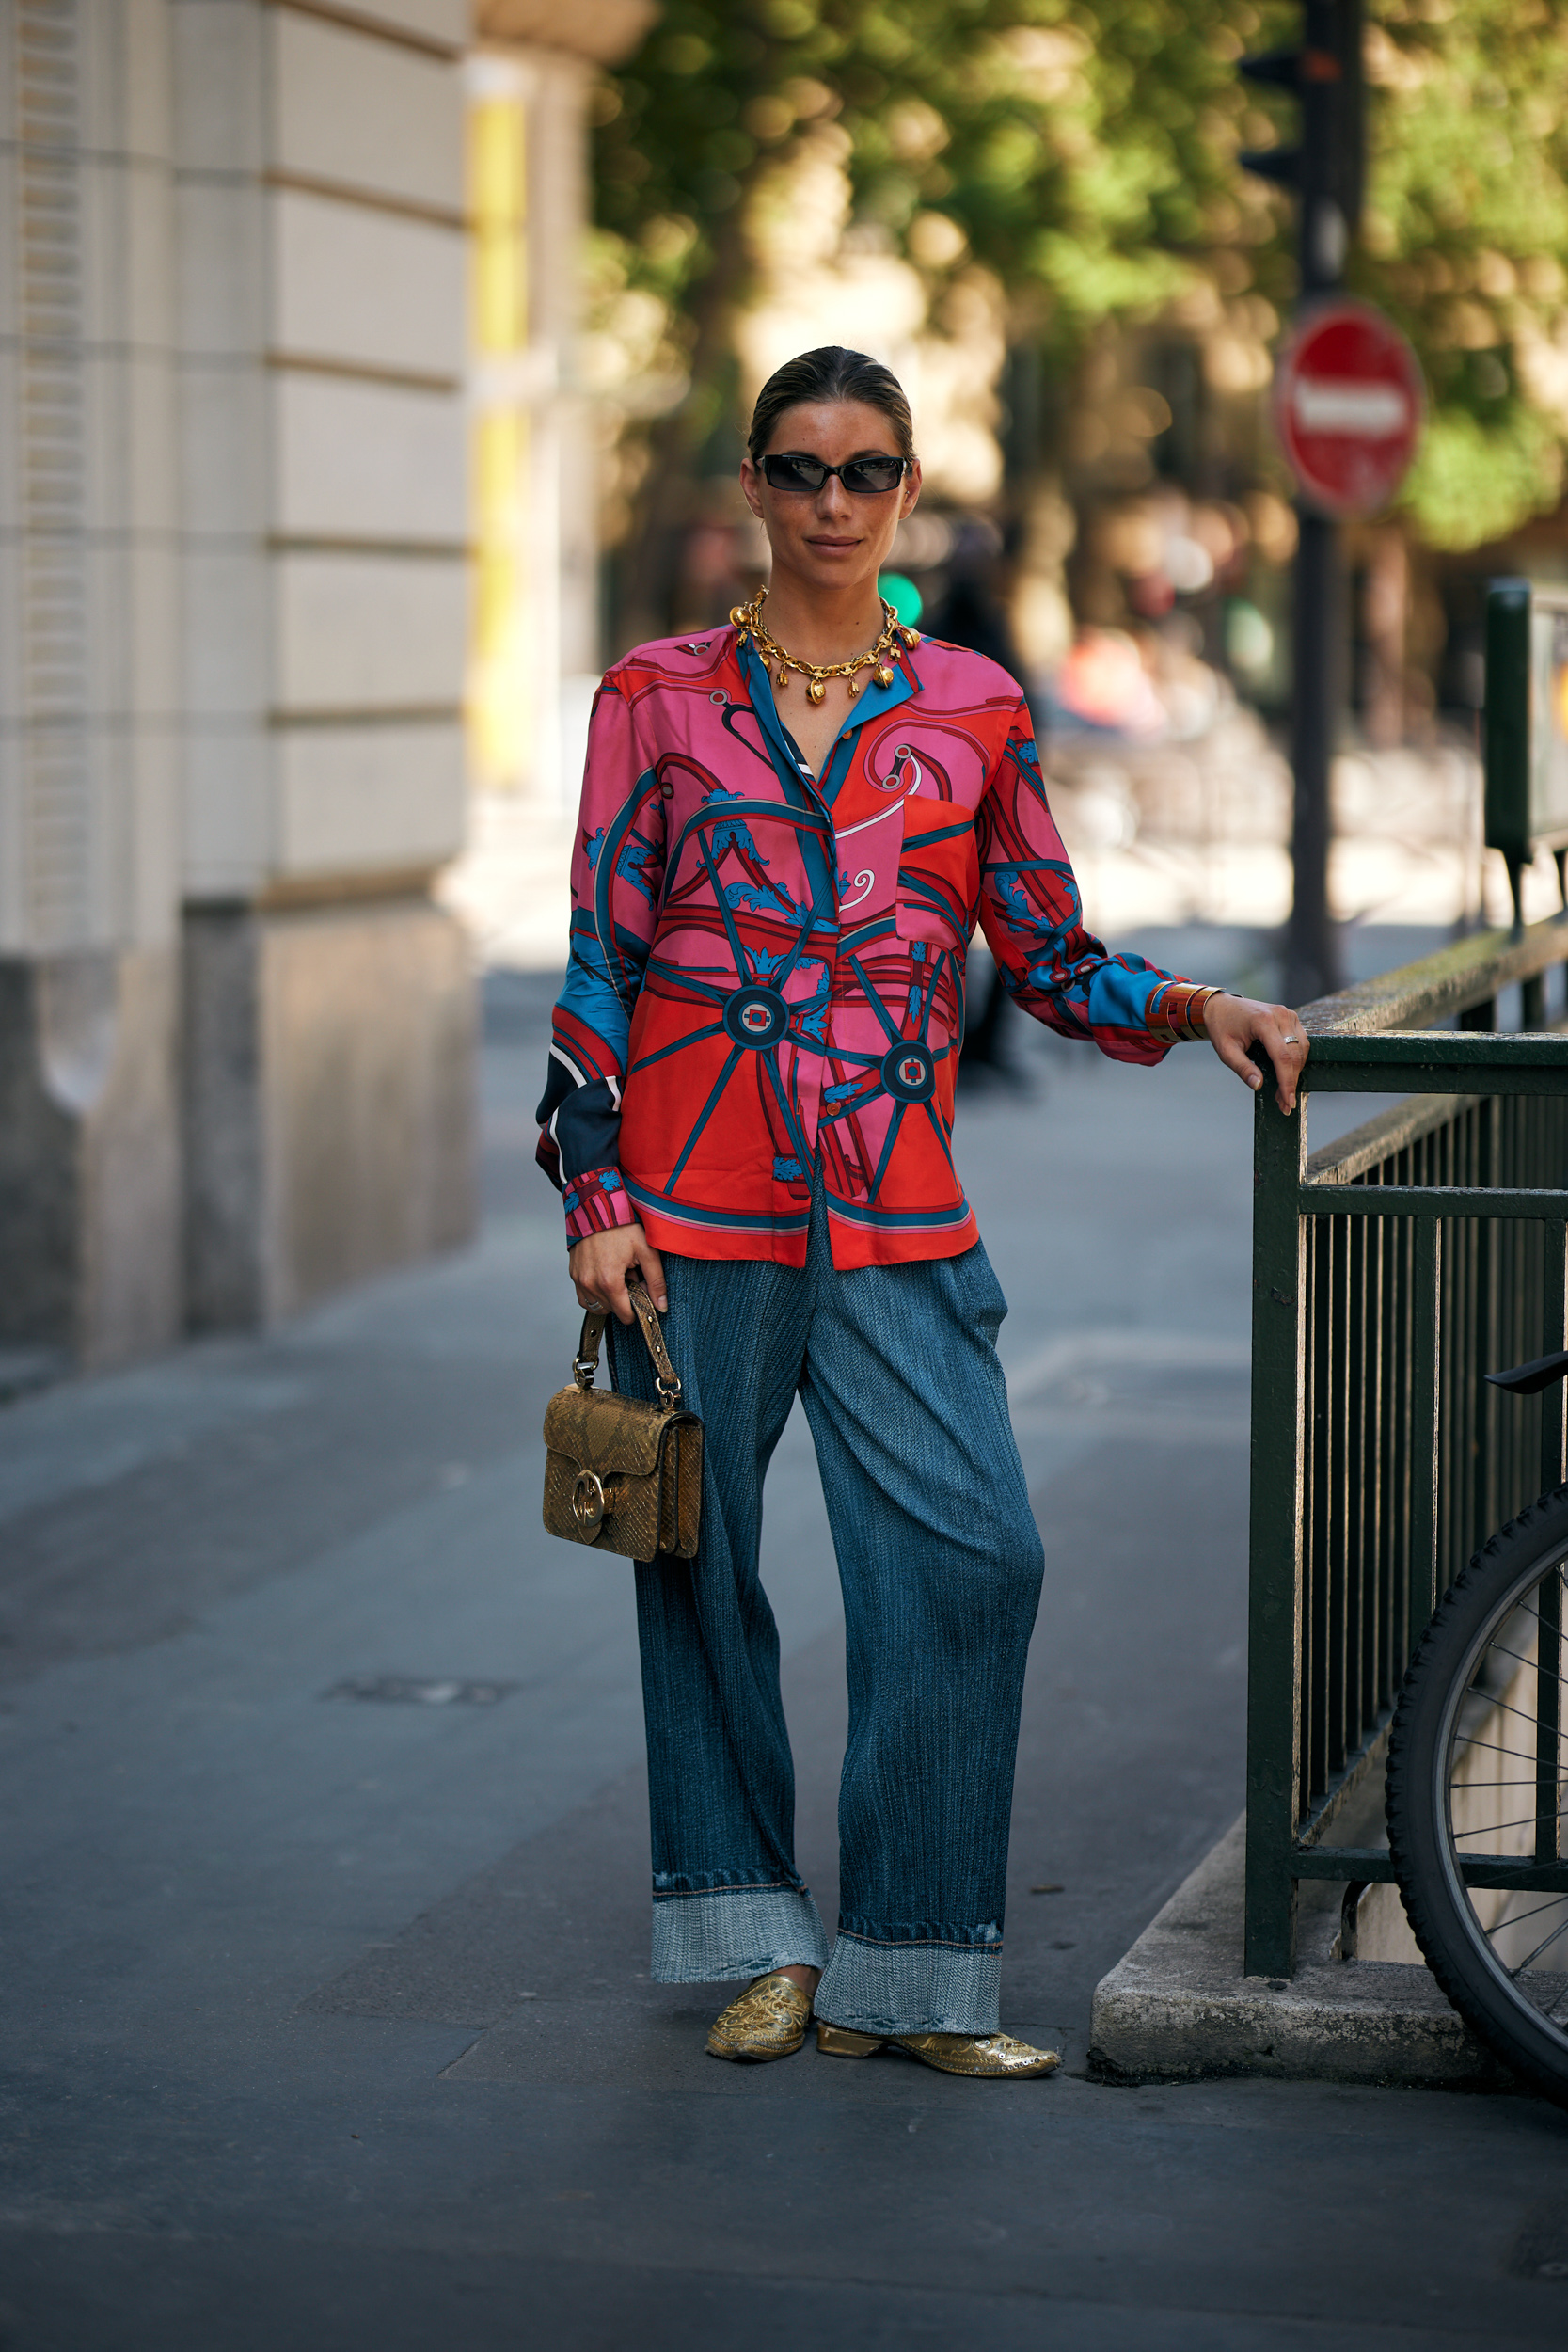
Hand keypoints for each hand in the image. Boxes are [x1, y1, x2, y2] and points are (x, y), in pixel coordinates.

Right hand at [569, 1220, 667, 1322]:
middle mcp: (590, 1283)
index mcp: (609, 1280)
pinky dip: (595, 1296)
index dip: (637, 1309)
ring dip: (609, 1299)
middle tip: (632, 1279)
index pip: (624, 1314)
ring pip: (597, 1306)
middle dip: (624, 1300)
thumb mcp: (646, 1251)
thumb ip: (656, 1281)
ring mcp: (579, 1279)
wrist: (597, 1209)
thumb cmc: (621, 1226)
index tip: (642, 1297)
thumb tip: (661, 1305)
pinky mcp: (573, 1274)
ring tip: (618, 1279)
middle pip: (611, 1310)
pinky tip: (605, 1282)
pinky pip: (584, 1297)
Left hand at [1203, 993, 1308, 1115]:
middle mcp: (1281, 1015)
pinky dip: (1296, 1060)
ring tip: (1283, 1092)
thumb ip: (1242, 1068)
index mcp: (1263, 1021)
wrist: (1221, 1006)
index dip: (1287, 1082)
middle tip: (1284, 1104)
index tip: (1287, 1102)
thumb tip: (1258, 1085)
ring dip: (1295, 1072)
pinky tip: (1286, 1074)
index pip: (1282, 1057)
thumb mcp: (1226, 1051)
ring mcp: (1288, 1015)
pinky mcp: (1291, 1017)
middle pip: (1295, 1055)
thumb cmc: (1222, 1027)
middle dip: (1291, 1082)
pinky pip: (1301, 1042)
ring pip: (1302, 1049)